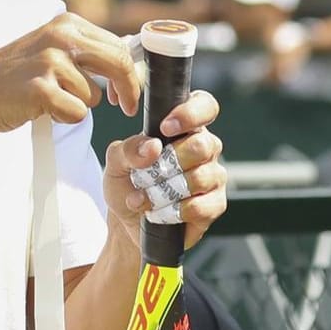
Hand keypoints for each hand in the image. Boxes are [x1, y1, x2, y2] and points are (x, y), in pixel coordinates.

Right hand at [0, 13, 142, 134]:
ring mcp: (50, 61)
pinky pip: (76, 112)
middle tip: (127, 107)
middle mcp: (61, 37)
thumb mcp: (53, 48)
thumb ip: (87, 51)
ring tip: (50, 98)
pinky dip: (64, 118)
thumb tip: (130, 63)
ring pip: (94, 95)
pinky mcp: (41, 88)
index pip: (118, 46)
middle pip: (118, 64)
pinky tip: (43, 109)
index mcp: (68, 23)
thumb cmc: (17, 74)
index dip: (131, 73)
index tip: (129, 93)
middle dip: (128, 90)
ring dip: (77, 104)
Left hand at [102, 90, 226, 249]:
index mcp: (185, 128)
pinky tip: (160, 212)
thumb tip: (153, 146)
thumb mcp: (116, 162)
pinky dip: (174, 211)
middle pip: (203, 145)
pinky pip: (201, 206)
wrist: (128, 223)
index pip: (205, 106)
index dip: (191, 113)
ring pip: (200, 177)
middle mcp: (205, 148)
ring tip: (145, 198)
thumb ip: (129, 148)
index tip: (166, 128)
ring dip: (165, 191)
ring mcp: (213, 177)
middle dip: (170, 162)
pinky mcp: (214, 205)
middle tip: (148, 175)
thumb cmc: (127, 184)